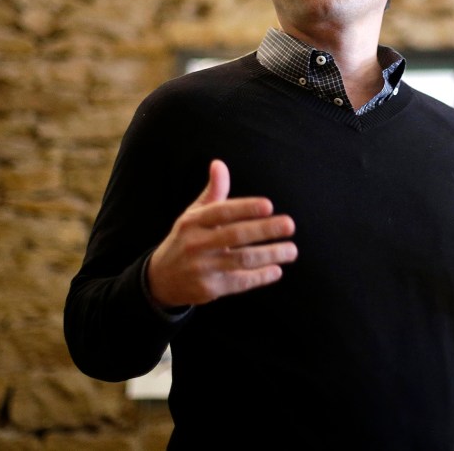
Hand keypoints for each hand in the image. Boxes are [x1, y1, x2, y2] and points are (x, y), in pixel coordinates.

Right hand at [146, 160, 296, 307]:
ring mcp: (202, 268)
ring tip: (292, 250)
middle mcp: (196, 244)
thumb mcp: (193, 215)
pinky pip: (240, 282)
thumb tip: (219, 164)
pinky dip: (260, 277)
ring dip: (270, 255)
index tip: (269, 205)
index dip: (245, 208)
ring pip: (242, 260)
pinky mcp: (209, 289)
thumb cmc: (186, 239)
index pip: (222, 212)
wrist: (161, 278)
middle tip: (290, 225)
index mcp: (193, 222)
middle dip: (265, 230)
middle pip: (235, 235)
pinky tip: (276, 271)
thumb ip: (213, 192)